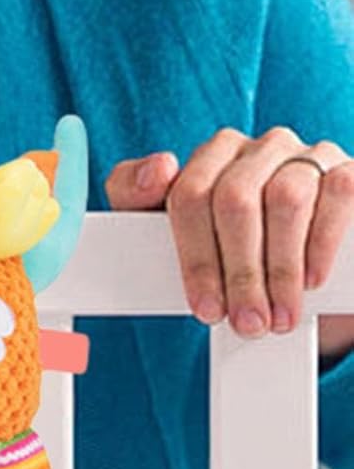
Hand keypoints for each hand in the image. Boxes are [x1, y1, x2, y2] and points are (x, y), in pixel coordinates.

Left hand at [106, 128, 353, 357]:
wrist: (283, 241)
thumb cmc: (216, 234)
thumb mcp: (161, 218)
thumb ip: (136, 193)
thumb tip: (158, 172)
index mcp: (213, 154)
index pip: (191, 195)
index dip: (196, 259)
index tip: (205, 308)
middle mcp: (261, 147)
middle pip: (237, 200)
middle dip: (239, 272)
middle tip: (245, 321)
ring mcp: (307, 155)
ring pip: (287, 200)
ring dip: (280, 269)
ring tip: (276, 315)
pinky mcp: (346, 170)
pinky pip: (338, 195)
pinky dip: (320, 245)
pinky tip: (310, 281)